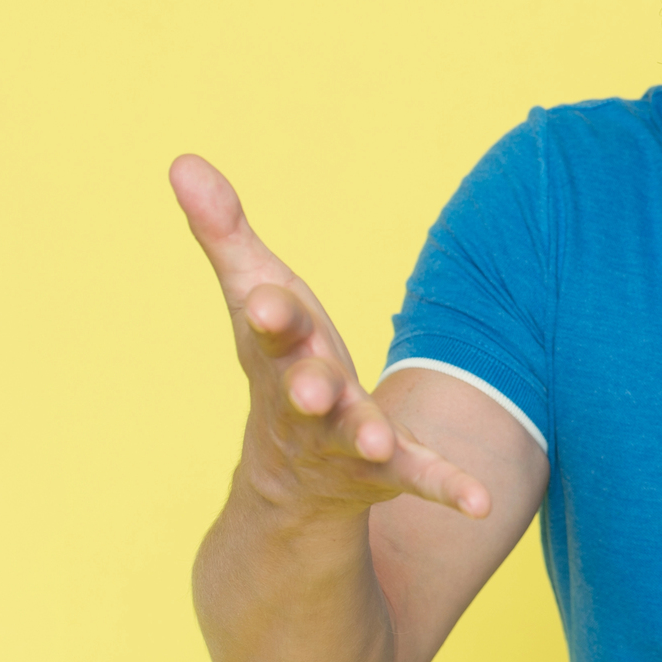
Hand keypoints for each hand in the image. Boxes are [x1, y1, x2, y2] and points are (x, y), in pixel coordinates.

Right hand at [170, 154, 489, 519]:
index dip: (269, 316)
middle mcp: (306, 403)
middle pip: (304, 393)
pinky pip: (421, 479)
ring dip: (367, 439)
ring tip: (381, 444)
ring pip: (354, 440)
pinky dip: (448, 487)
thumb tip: (182, 160)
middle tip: (314, 388)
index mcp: (278, 353)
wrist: (289, 475)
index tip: (266, 301)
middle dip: (308, 389)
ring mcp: (346, 442)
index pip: (269, 330)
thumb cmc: (281, 358)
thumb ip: (226, 233)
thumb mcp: (256, 293)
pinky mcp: (389, 472)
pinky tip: (480, 501)